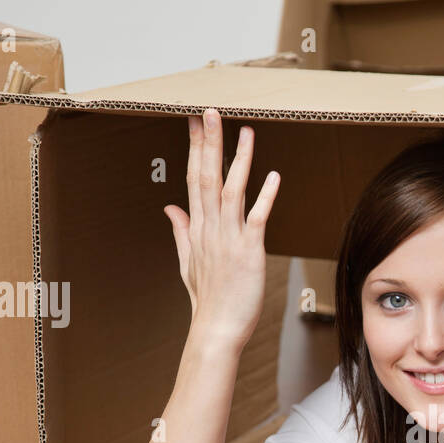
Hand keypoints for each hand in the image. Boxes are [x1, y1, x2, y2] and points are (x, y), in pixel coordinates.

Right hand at [164, 107, 280, 350]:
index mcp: (197, 229)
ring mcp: (228, 239)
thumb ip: (181, 232)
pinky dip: (265, 197)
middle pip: (207, 178)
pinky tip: (274, 176)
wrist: (216, 330)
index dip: (196, 150)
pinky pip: (257, 219)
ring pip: (231, 191)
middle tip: (211, 112)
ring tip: (245, 131)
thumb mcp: (187, 262)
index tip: (196, 123)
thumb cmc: (207, 300)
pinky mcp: (249, 252)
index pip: (194, 180)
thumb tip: (170, 208)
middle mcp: (210, 229)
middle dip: (210, 143)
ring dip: (239, 160)